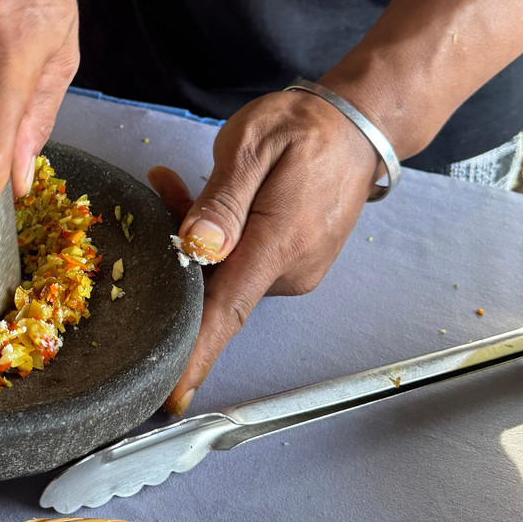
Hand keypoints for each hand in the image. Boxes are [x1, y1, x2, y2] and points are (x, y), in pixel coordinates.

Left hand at [147, 88, 381, 414]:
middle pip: (213, 284)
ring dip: (195, 239)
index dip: (197, 355)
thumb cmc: (304, 129)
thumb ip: (222, 198)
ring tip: (178, 183)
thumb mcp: (253, 145)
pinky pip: (241, 261)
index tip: (170, 396)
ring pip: (224, 270)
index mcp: (279, 244)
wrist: (360, 125)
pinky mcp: (293, 262)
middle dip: (176, 257)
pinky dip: (217, 238)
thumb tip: (198, 246)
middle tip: (162, 191)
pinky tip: (203, 200)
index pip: (228, 312)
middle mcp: (290, 269)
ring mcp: (294, 269)